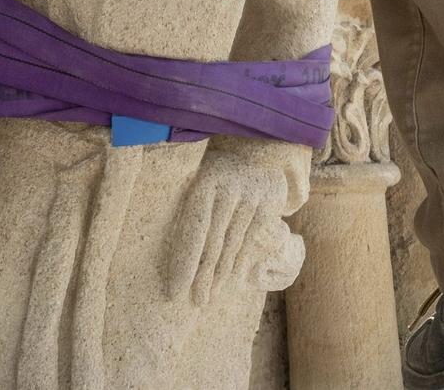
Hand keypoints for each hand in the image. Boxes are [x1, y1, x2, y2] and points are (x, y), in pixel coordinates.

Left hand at [166, 148, 304, 305]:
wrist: (257, 141)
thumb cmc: (218, 167)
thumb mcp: (200, 176)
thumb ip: (190, 208)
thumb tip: (174, 250)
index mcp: (204, 182)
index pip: (193, 230)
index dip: (184, 262)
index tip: (174, 289)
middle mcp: (228, 190)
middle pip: (213, 242)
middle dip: (202, 276)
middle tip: (194, 302)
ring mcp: (251, 197)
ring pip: (233, 244)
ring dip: (221, 274)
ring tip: (209, 296)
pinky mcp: (269, 204)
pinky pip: (252, 240)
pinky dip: (241, 262)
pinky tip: (232, 280)